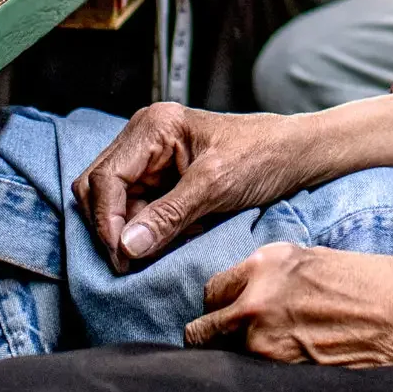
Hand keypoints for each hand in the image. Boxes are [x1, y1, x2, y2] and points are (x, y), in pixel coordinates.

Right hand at [70, 94, 392, 272]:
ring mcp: (150, 158)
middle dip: (108, 227)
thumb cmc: (262, 157)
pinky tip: (153, 248)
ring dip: (121, 232)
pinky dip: (138, 231)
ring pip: (111, 202)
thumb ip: (169, 215)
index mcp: (154, 126)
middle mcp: (144, 138)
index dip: (106, 221)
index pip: (106, 177)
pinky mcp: (160, 179)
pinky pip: (133, 209)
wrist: (294, 156)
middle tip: (126, 265)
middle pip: (98, 187)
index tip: (121, 258)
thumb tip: (126, 247)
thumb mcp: (216, 186)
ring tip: (140, 261)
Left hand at [186, 244, 392, 365]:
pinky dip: (256, 379)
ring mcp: (265, 342)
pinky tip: (278, 373)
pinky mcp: (281, 375)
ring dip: (233, 360)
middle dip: (213, 335)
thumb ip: (278, 275)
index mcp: (267, 263)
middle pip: (203, 329)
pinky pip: (250, 380)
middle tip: (230, 342)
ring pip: (222, 359)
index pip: (212, 290)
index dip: (221, 303)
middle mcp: (256, 299)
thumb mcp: (317, 260)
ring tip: (260, 360)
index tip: (228, 312)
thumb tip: (257, 290)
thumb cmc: (375, 284)